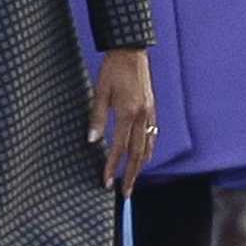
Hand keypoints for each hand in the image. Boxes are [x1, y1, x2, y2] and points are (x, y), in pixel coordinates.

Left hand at [89, 48, 155, 193]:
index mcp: (128, 113)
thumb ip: (97, 118)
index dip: (112, 167)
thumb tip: (92, 141)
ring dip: (140, 167)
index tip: (106, 182)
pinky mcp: (152, 109)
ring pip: (148, 147)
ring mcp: (150, 114)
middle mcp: (142, 117)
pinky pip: (152, 136)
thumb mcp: (100, 92)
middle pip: (137, 155)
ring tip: (132, 180)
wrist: (131, 51)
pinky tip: (143, 158)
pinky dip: (148, 151)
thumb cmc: (112, 70)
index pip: (119, 148)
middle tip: (124, 193)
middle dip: (130, 176)